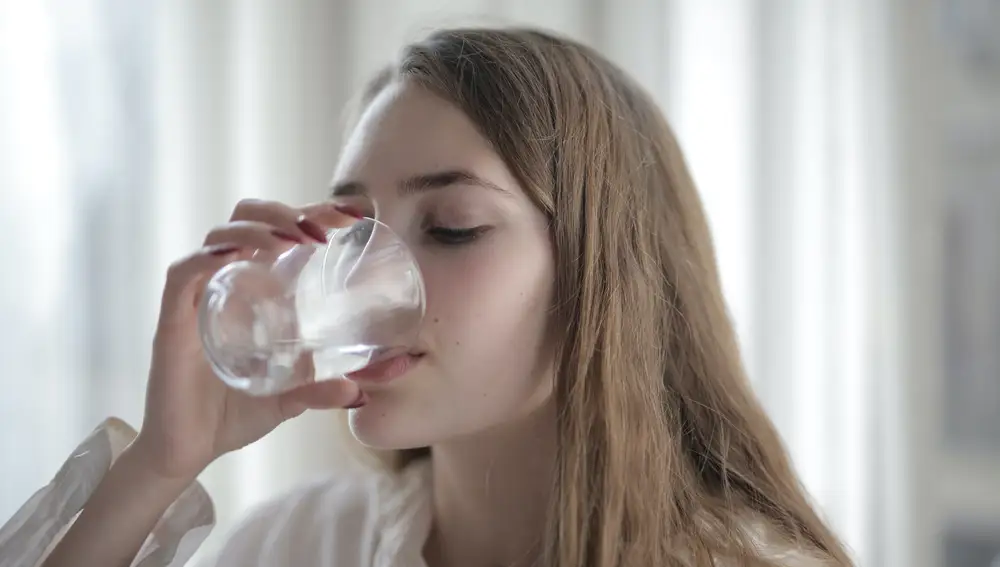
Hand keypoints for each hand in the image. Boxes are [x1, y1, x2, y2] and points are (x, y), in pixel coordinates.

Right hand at [132, 199, 362, 480]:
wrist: (187, 452)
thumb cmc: (232, 415)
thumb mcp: (289, 399)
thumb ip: (321, 390)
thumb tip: (360, 390)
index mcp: (252, 289)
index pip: (278, 231)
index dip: (311, 213)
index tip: (351, 216)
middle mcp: (224, 284)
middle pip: (246, 218)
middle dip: (284, 211)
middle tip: (322, 231)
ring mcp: (197, 299)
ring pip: (219, 236)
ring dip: (258, 228)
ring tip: (293, 240)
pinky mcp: (172, 321)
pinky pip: (184, 274)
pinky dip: (208, 257)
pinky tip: (238, 255)